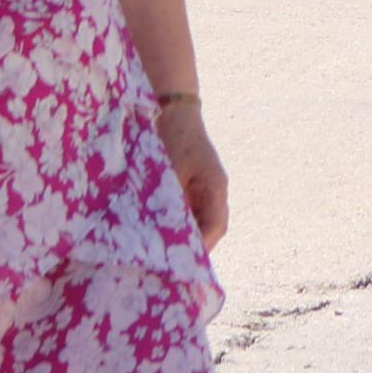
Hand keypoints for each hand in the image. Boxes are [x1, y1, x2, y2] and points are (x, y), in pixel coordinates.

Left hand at [159, 101, 230, 250]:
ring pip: (198, 220)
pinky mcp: (190, 184)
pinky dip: (175, 222)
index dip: (202, 246)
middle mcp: (214, 190)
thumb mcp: (169, 171)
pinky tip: (156, 228)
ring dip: (183, 234)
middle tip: (171, 265)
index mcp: (215, 186)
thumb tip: (162, 231)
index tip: (184, 262)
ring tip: (162, 251)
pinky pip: (187, 210)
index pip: (216, 225)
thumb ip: (169, 200)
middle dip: (193, 246)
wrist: (170, 107)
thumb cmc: (171, 137)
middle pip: (210, 227)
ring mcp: (203, 187)